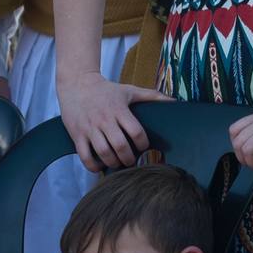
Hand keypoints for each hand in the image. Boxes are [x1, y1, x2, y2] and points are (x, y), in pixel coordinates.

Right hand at [57, 70, 171, 170]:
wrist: (77, 85)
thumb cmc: (107, 90)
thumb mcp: (130, 90)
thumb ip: (152, 96)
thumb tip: (175, 101)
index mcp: (120, 110)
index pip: (136, 131)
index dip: (143, 143)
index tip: (144, 147)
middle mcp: (105, 120)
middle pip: (120, 145)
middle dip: (129, 158)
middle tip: (132, 161)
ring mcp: (90, 128)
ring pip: (103, 152)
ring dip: (113, 162)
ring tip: (118, 163)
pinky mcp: (77, 134)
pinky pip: (84, 156)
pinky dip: (93, 166)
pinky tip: (100, 167)